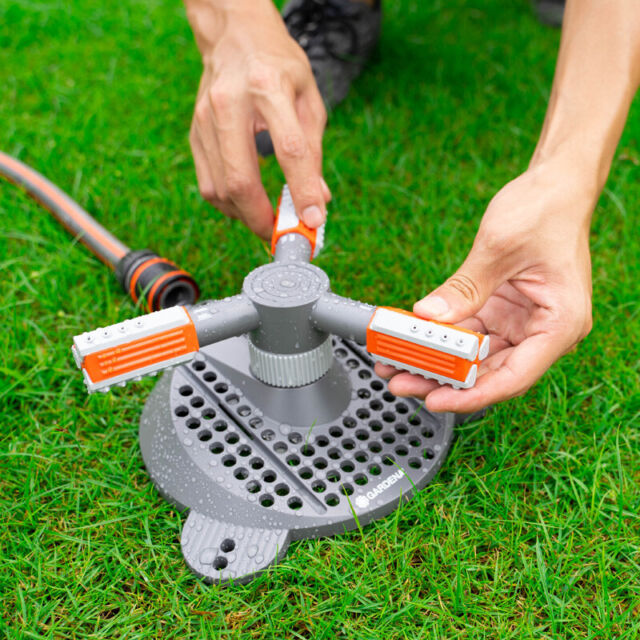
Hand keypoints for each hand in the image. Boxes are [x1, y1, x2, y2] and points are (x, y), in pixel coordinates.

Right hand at [186, 0, 329, 238]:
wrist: (234, 33)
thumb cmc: (278, 65)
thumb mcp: (308, 99)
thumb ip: (313, 151)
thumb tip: (318, 200)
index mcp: (268, 87)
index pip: (289, 150)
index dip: (302, 191)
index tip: (312, 221)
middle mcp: (230, 103)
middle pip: (241, 180)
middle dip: (263, 219)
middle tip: (281, 233)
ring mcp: (205, 119)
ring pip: (220, 189)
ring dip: (245, 215)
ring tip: (267, 218)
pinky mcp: (194, 132)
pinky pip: (207, 184)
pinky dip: (228, 204)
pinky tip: (245, 203)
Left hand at [376, 160, 594, 412]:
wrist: (555, 186)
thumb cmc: (545, 211)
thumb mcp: (499, 248)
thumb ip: (464, 288)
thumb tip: (427, 318)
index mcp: (559, 324)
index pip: (513, 377)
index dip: (472, 394)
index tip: (435, 400)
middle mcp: (542, 331)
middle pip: (489, 372)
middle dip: (443, 381)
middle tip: (400, 382)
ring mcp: (520, 323)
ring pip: (474, 358)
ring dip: (435, 362)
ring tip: (395, 366)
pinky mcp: (501, 311)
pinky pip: (467, 334)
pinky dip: (440, 339)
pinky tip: (410, 341)